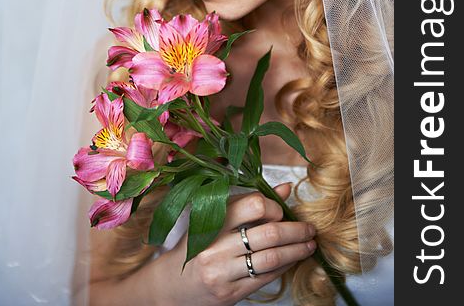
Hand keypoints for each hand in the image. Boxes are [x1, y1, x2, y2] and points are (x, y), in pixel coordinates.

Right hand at [162, 182, 315, 305]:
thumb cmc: (198, 246)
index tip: (282, 212)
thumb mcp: (216, 219)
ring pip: (271, 257)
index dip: (274, 207)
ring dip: (297, 250)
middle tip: (310, 228)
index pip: (253, 205)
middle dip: (296, 230)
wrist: (172, 285)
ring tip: (309, 245)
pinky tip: (292, 260)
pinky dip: (284, 267)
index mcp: (212, 220)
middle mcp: (216, 245)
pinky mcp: (230, 292)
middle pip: (268, 233)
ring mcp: (222, 271)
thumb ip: (250, 205)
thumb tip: (285, 189)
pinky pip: (265, 277)